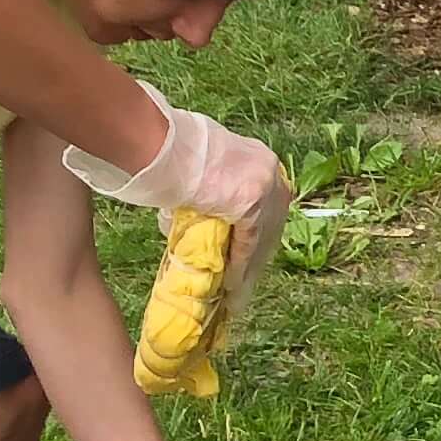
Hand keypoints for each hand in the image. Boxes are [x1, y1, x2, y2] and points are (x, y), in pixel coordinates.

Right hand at [60, 80, 291, 299]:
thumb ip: (212, 194)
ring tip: (237, 292)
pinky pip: (247, 242)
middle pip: (271, 224)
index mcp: (261, 160)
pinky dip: (239, 266)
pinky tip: (231, 284)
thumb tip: (196, 223)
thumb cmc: (177, 154)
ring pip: (261, 238)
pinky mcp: (251, 203)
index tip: (253, 254)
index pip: (269, 205)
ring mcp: (264, 187)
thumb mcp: (205, 170)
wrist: (168, 147)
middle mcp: (270, 172)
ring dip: (249, 268)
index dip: (260, 232)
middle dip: (259, 254)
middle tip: (247, 279)